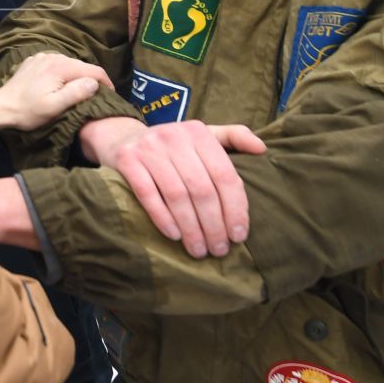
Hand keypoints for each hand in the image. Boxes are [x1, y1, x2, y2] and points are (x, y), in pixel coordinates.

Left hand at [0, 53, 112, 130]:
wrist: (1, 108)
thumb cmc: (28, 111)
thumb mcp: (55, 107)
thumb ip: (76, 93)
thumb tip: (94, 83)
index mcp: (61, 66)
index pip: (93, 70)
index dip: (106, 83)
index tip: (111, 96)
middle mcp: (53, 56)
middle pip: (82, 66)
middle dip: (92, 80)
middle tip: (96, 97)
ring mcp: (42, 57)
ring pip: (70, 65)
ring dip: (77, 77)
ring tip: (80, 92)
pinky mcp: (34, 62)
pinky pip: (56, 65)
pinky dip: (62, 74)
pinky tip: (60, 85)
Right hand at [79, 116, 261, 258]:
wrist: (120, 137)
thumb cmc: (171, 147)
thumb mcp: (202, 136)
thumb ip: (233, 138)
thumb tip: (262, 149)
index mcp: (198, 132)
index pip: (224, 175)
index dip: (235, 208)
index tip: (238, 235)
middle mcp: (174, 136)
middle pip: (202, 189)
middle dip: (213, 225)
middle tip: (218, 250)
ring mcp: (148, 147)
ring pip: (177, 195)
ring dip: (191, 228)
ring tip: (198, 250)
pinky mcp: (127, 160)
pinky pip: (148, 194)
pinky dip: (163, 218)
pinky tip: (174, 236)